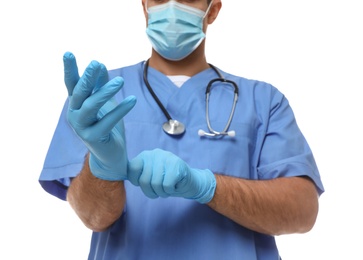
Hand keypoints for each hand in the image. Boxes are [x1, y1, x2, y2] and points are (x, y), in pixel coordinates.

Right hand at [64, 52, 136, 180]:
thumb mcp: (105, 103)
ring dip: (105, 92)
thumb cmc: (107, 125)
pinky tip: (132, 100)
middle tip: (96, 64)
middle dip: (87, 78)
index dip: (70, 69)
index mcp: (76, 104)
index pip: (71, 84)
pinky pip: (107, 121)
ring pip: (91, 106)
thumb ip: (100, 85)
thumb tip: (99, 64)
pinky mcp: (93, 137)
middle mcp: (75, 114)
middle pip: (79, 93)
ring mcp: (82, 127)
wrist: (111, 154)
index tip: (68, 53)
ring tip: (121, 81)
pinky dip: (120, 110)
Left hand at [127, 149, 215, 203]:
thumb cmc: (167, 181)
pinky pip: (166, 185)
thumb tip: (119, 174)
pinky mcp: (177, 165)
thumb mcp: (150, 176)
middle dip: (152, 191)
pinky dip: (170, 190)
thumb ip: (138, 174)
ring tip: (168, 187)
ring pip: (155, 184)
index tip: (147, 184)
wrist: (190, 182)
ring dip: (162, 192)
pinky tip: (175, 185)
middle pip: (144, 181)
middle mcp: (155, 153)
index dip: (137, 182)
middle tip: (160, 190)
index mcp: (146, 156)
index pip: (131, 170)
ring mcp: (166, 158)